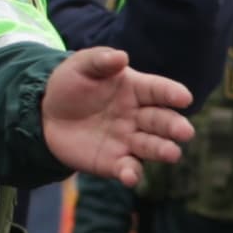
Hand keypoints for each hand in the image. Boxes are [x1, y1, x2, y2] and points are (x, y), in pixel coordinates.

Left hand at [40, 47, 194, 184]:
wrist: (47, 115)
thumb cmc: (71, 85)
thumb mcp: (81, 66)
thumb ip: (100, 60)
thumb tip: (121, 57)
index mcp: (136, 89)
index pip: (158, 90)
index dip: (172, 93)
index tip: (184, 98)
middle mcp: (138, 117)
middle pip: (162, 121)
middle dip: (174, 127)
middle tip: (184, 132)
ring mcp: (129, 141)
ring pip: (152, 146)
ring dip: (162, 150)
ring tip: (172, 154)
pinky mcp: (115, 162)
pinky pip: (128, 169)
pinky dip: (132, 174)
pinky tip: (129, 176)